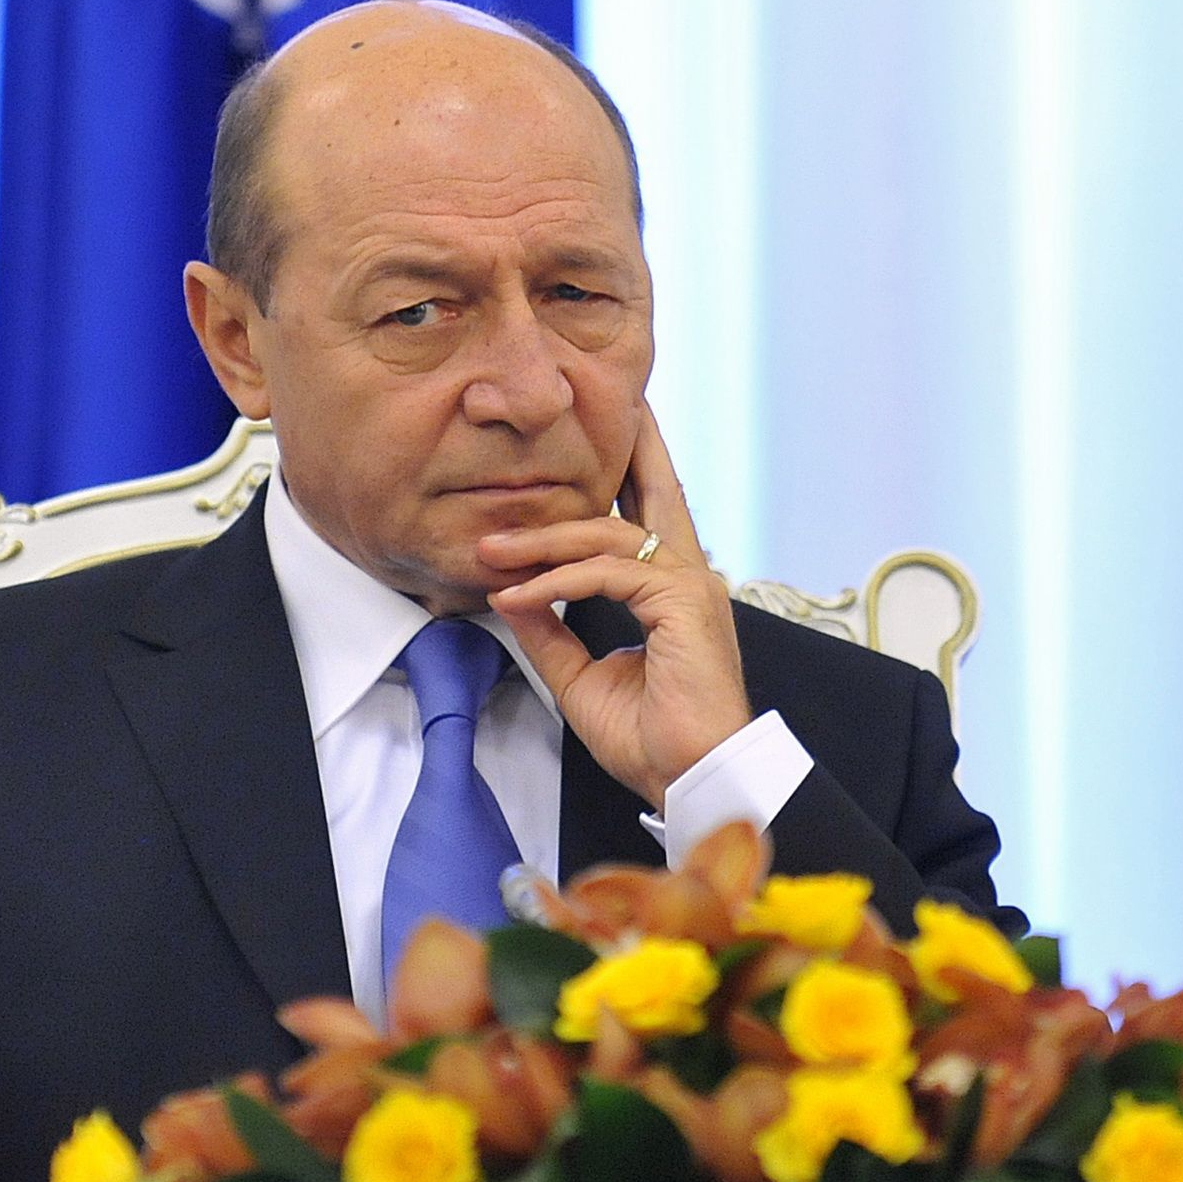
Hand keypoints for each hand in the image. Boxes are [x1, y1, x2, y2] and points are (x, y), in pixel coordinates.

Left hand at [484, 404, 752, 808]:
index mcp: (674, 592)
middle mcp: (690, 579)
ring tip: (490, 552)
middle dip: (634, 445)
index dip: (628, 478)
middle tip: (613, 402)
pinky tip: (519, 593)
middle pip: (657, 493)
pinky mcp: (683, 604)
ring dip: (543, 541)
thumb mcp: (581, 678)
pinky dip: (557, 581)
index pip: (649, 520)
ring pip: (609, 537)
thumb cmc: (652, 739)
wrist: (690, 779)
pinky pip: (608, 574)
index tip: (602, 446)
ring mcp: (691, 588)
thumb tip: (512, 595)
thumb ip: (551, 632)